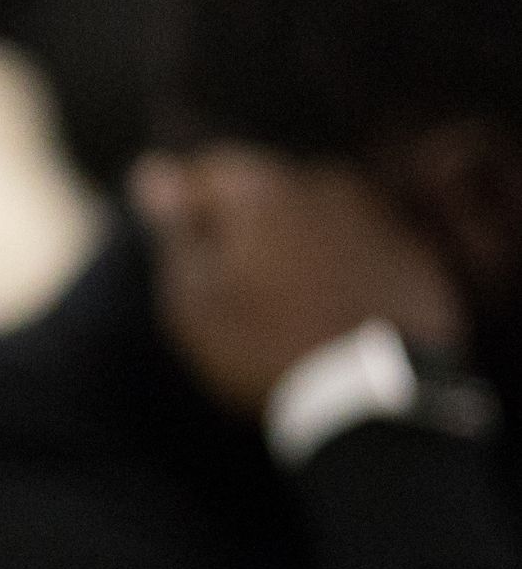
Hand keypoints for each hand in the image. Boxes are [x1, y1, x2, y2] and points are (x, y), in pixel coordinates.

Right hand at [130, 144, 466, 417]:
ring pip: (317, 218)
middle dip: (245, 223)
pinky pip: (362, 248)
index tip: (181, 245)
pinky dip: (341, 267)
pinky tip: (329, 310)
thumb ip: (174, 227)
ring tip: (283, 299)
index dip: (187, 204)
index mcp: (262, 190)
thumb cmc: (262, 344)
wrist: (374, 396)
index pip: (209, 171)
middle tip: (232, 281)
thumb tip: (155, 171)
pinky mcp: (412, 258)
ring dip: (295, 243)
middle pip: (268, 191)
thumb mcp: (194, 296)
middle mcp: (324, 187)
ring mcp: (377, 220)